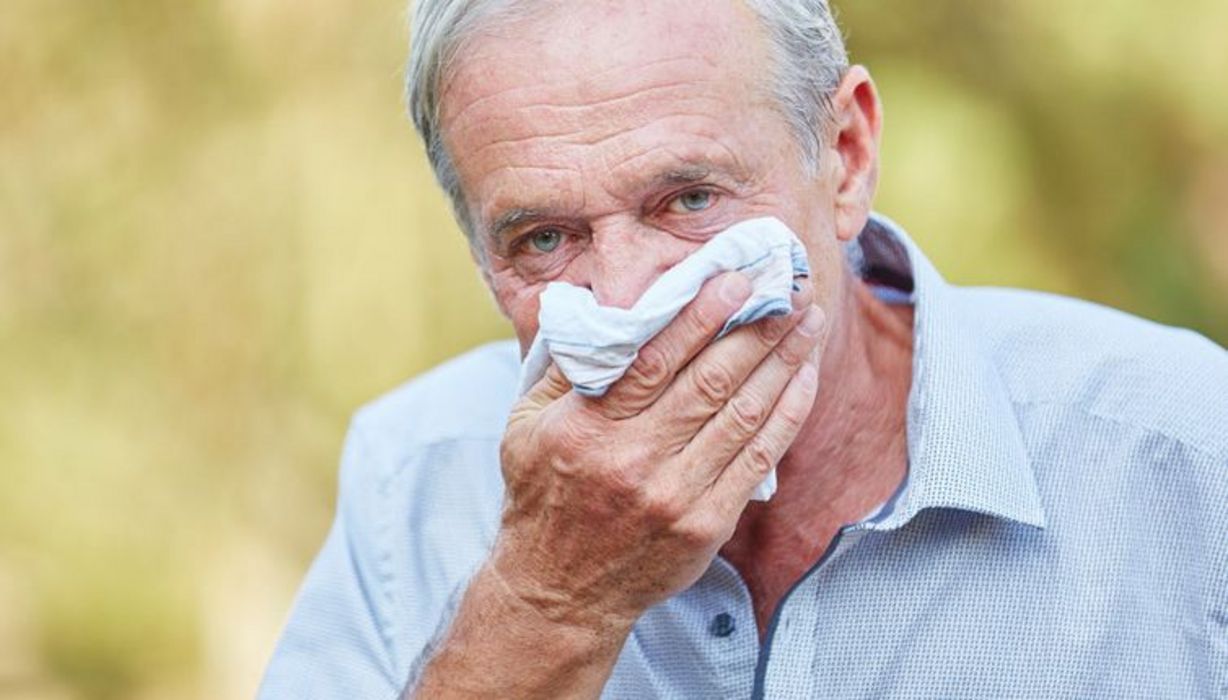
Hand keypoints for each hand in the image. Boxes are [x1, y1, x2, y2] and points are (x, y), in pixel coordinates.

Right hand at [492, 272, 825, 633]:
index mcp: (588, 427)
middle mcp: (634, 459)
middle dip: (757, 327)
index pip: (654, 359)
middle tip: (792, 287)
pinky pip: (758, 460)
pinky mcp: (706, 524)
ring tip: (808, 321)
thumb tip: (594, 305)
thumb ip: (563, 365)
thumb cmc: (543, 496)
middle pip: (710, 381)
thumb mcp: (525, 424)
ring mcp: (675, 494)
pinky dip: (786, 415)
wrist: (560, 591)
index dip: (700, 315)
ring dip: (782, 362)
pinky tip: (803, 379)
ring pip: (743, 414)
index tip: (735, 278)